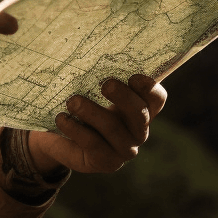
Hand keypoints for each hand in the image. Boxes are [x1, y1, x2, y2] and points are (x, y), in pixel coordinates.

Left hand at [27, 74, 166, 173]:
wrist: (61, 137)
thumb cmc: (83, 106)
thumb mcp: (92, 91)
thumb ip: (99, 78)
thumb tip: (92, 55)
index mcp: (141, 109)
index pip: (156, 99)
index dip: (149, 88)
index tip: (133, 76)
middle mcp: (138, 131)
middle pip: (140, 114)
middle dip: (124, 98)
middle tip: (106, 84)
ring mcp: (124, 149)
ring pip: (113, 130)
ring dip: (92, 112)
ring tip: (73, 101)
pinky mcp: (106, 162)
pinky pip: (93, 144)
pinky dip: (75, 129)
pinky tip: (62, 118)